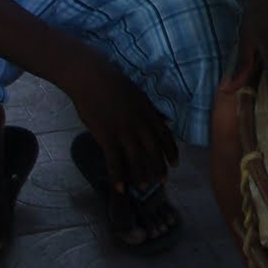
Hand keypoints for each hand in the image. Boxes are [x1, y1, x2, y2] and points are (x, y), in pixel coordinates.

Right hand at [65, 49, 176, 191]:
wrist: (91, 79)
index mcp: (148, 113)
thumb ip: (153, 111)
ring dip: (141, 176)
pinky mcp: (106, 137)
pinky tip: (120, 188)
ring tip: (143, 188)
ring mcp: (123, 132)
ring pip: (136, 159)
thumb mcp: (139, 95)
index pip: (165, 136)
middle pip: (153, 151)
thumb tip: (167, 121)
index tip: (175, 164)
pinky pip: (114, 162)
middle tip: (162, 181)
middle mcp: (139, 125)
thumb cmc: (114, 84)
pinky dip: (118, 177)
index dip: (171, 152)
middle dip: (159, 168)